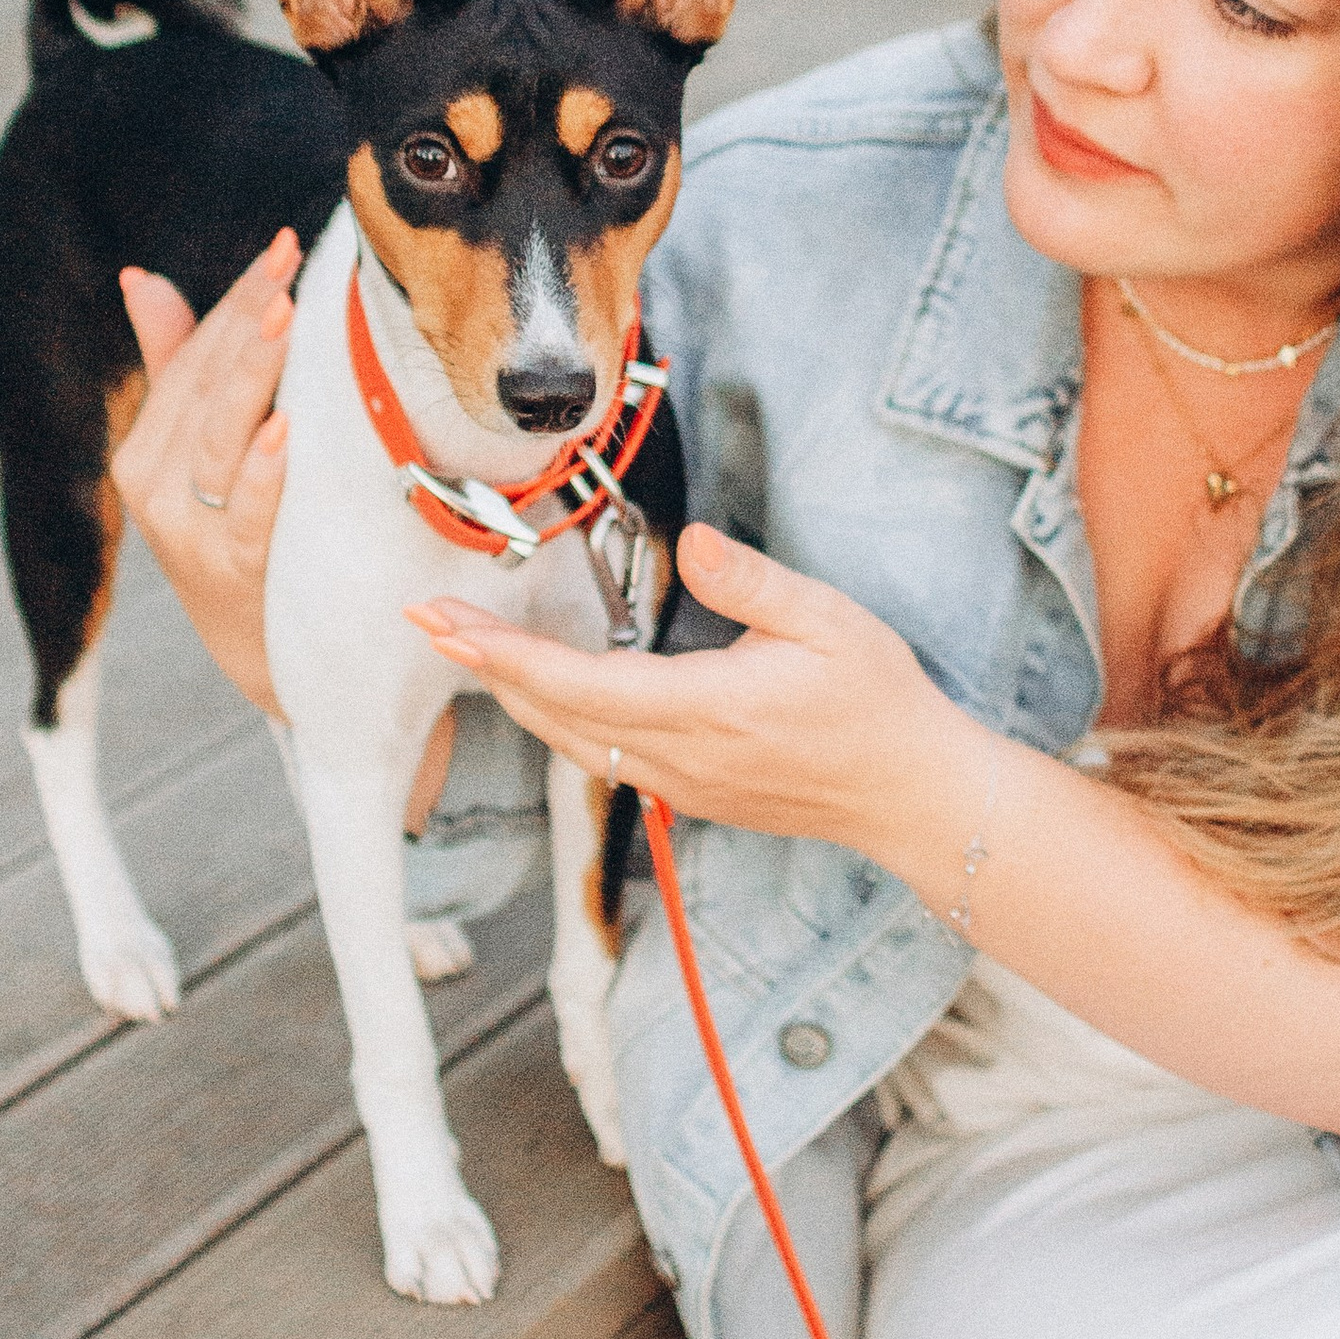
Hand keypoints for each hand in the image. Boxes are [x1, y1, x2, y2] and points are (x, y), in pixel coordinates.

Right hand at [111, 232, 296, 717]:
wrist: (267, 658)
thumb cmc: (240, 540)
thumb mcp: (201, 459)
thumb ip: (175, 368)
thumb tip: (138, 278)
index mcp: (144, 449)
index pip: (193, 356)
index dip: (239, 300)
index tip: (283, 247)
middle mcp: (152, 485)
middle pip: (207, 386)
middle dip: (252, 319)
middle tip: (289, 262)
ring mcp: (186, 532)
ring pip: (222, 436)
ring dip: (255, 374)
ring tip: (286, 316)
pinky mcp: (228, 572)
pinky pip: (248, 510)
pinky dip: (265, 470)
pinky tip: (285, 427)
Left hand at [406, 522, 968, 846]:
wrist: (912, 796)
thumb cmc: (878, 707)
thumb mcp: (829, 623)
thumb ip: (751, 582)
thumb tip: (692, 542)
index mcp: (705, 710)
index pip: (577, 683)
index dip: (503, 652)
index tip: (446, 622)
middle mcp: (677, 757)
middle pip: (551, 714)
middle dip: (484, 664)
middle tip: (427, 619)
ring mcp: (678, 784)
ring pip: (568, 740)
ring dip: (513, 692)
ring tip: (466, 647)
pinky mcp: (688, 793)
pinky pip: (599, 756)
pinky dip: (554, 718)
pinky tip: (539, 691)